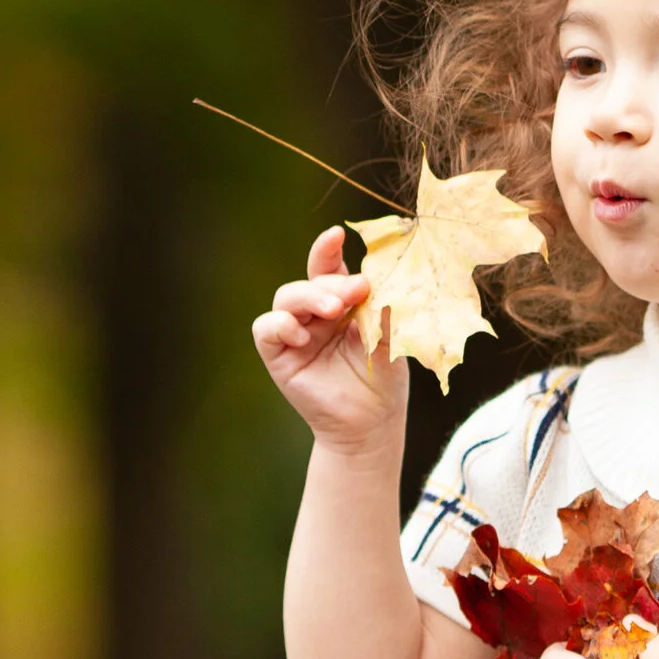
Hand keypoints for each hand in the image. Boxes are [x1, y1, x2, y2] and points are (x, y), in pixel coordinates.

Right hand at [253, 226, 407, 455]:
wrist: (372, 424)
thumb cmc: (383, 379)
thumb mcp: (392, 339)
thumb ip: (385, 309)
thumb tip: (381, 281)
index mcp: (341, 304)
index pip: (328, 269)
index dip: (327, 250)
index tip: (337, 234)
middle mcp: (315, 315)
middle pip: (308, 282)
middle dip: (330, 283)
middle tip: (355, 291)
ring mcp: (295, 334)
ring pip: (286, 299)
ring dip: (307, 298)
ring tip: (332, 310)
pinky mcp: (279, 357)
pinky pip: (266, 329)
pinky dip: (280, 325)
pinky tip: (302, 334)